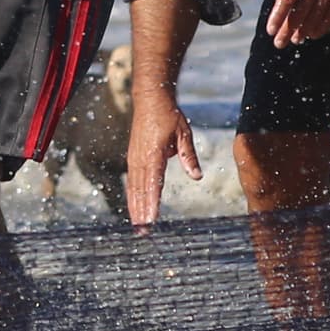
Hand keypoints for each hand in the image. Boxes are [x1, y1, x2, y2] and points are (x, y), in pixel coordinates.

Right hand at [124, 88, 199, 226]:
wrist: (150, 99)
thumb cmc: (169, 116)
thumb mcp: (184, 133)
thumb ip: (189, 156)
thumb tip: (197, 177)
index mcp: (154, 153)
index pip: (153, 183)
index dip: (152, 202)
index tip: (152, 219)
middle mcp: (141, 158)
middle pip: (140, 190)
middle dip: (141, 211)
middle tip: (143, 231)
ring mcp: (134, 158)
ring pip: (133, 187)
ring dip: (135, 206)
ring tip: (138, 225)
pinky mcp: (133, 157)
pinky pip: (132, 180)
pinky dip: (132, 195)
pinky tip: (134, 206)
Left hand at [258, 0, 329, 47]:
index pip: (286, 1)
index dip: (278, 17)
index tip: (271, 30)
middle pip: (298, 15)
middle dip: (288, 31)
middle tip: (279, 43)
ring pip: (314, 19)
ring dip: (303, 31)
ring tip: (295, 40)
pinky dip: (322, 27)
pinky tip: (314, 34)